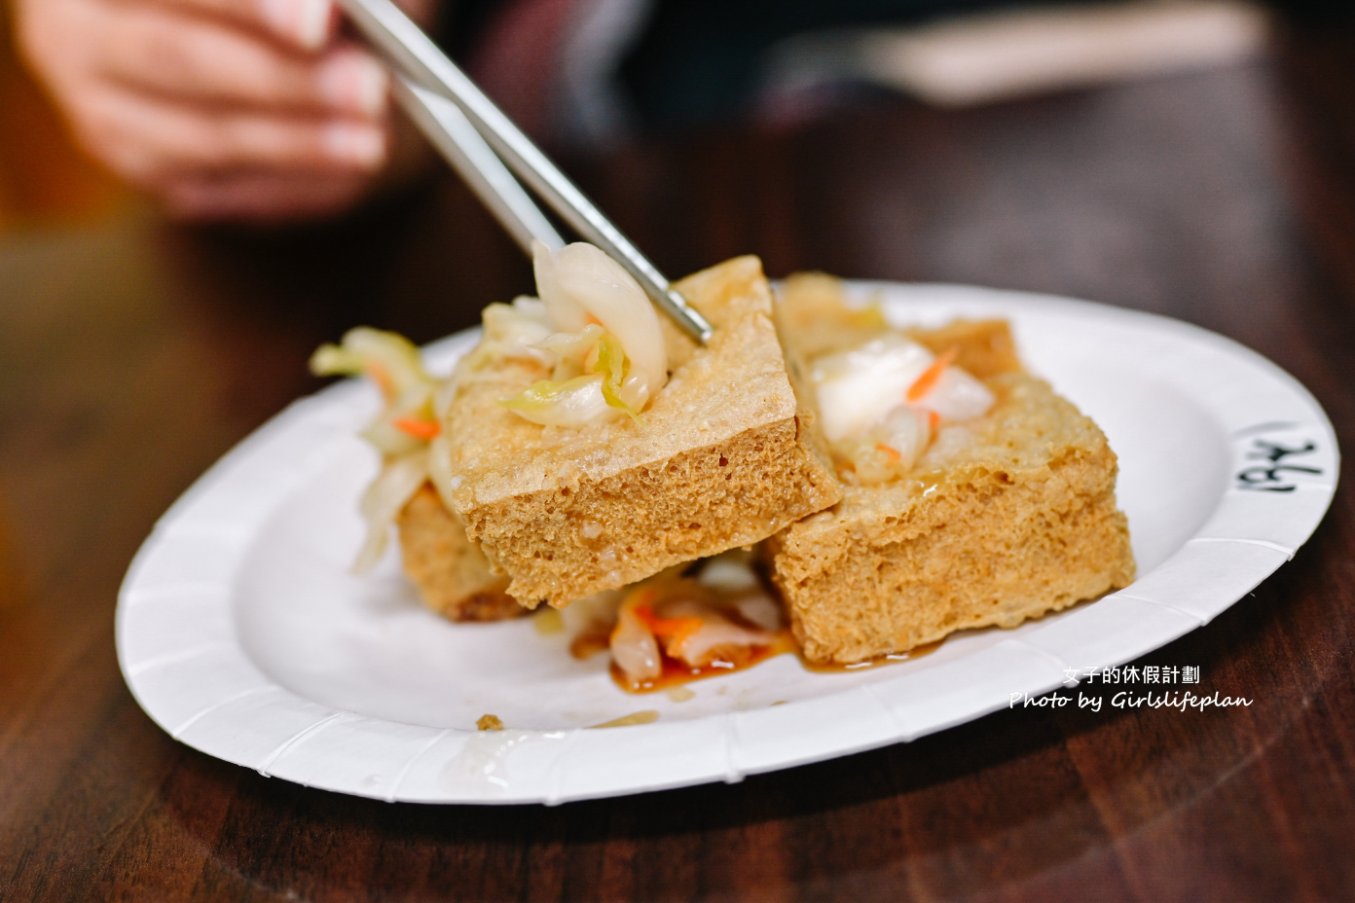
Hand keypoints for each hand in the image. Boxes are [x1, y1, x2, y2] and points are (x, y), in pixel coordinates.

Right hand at [15, 0, 434, 221]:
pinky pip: (216, 182)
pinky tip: (348, 161)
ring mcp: (96, 101)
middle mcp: (71, 25)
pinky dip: (292, 173)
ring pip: (200, 131)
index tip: (319, 20)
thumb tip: (341, 10)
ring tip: (372, 139)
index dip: (249, 4)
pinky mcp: (136, 163)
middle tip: (369, 86)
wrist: (242, 30)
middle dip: (283, 77)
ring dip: (298, 140)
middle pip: (177, 55)